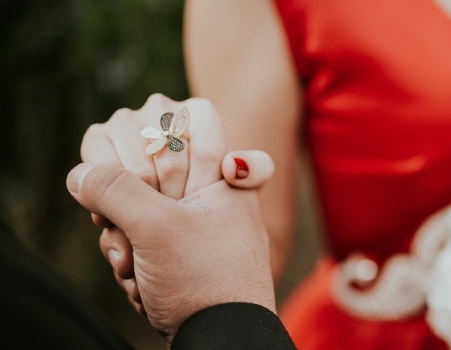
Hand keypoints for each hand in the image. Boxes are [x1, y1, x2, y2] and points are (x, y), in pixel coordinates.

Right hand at [82, 94, 271, 313]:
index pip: (195, 113)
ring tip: (136, 262)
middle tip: (134, 228)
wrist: (220, 337)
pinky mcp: (168, 241)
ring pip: (131, 199)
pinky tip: (136, 277)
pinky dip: (126, 253)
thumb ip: (115, 189)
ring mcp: (186, 213)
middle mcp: (207, 185)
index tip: (159, 177)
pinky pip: (131, 230)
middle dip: (129, 200)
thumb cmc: (205, 281)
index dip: (163, 135)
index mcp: (223, 169)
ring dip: (123, 234)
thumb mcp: (157, 230)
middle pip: (148, 158)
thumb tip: (80, 173)